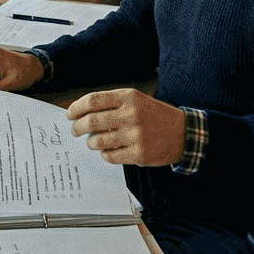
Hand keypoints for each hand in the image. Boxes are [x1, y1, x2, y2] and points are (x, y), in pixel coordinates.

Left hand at [66, 88, 185, 166]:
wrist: (183, 133)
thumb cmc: (154, 115)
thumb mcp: (136, 99)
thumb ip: (111, 103)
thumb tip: (81, 113)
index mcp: (129, 97)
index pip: (93, 100)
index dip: (76, 108)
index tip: (69, 114)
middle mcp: (131, 114)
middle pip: (91, 121)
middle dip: (77, 127)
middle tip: (75, 131)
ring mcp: (136, 135)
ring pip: (98, 141)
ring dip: (91, 142)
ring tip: (93, 142)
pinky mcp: (139, 154)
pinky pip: (110, 156)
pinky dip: (104, 154)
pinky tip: (108, 151)